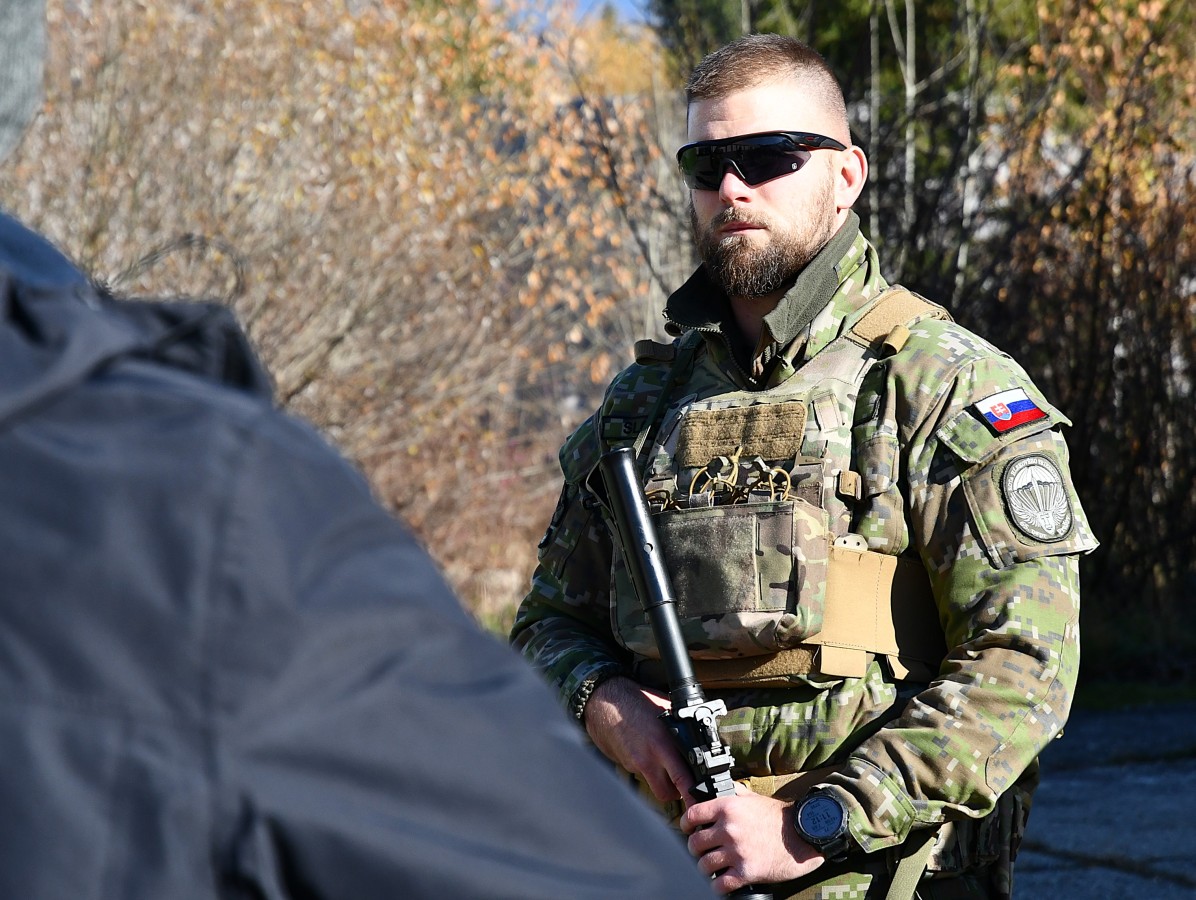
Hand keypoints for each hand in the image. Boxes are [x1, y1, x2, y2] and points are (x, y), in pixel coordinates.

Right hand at [583, 676, 695, 803]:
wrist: (605, 703)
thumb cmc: (635, 701)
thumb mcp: (666, 709)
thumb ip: (682, 726)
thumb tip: (700, 735)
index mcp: (663, 744)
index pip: (683, 779)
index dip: (693, 794)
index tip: (701, 799)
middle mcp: (649, 758)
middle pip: (667, 794)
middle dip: (678, 797)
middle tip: (686, 791)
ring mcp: (635, 763)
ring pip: (655, 786)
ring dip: (663, 784)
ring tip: (667, 769)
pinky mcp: (625, 764)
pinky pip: (642, 774)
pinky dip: (648, 769)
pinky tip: (647, 753)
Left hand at [680, 786, 825, 893]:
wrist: (802, 836)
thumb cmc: (778, 817)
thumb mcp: (752, 797)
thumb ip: (731, 793)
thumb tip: (714, 789)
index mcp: (728, 808)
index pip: (692, 815)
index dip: (685, 824)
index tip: (687, 829)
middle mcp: (729, 829)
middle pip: (694, 843)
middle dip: (696, 848)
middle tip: (701, 850)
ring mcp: (737, 852)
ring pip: (704, 865)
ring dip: (705, 867)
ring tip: (711, 866)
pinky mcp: (746, 872)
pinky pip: (719, 884)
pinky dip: (717, 885)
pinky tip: (721, 881)